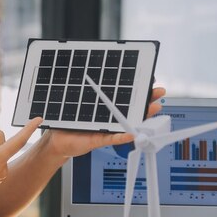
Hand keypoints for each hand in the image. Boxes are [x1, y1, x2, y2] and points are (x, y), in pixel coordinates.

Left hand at [44, 86, 165, 159]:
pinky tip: (132, 134)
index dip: (135, 89)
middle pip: (130, 108)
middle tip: (158, 92)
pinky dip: (122, 137)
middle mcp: (108, 118)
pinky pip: (113, 139)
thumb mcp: (75, 103)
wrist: (57, 141)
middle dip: (146, 100)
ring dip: (141, 117)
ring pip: (127, 124)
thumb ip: (83, 94)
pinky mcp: (100, 140)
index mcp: (104, 108)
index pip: (122, 96)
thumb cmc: (66, 123)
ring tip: (152, 109)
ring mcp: (106, 130)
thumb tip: (86, 74)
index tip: (148, 80)